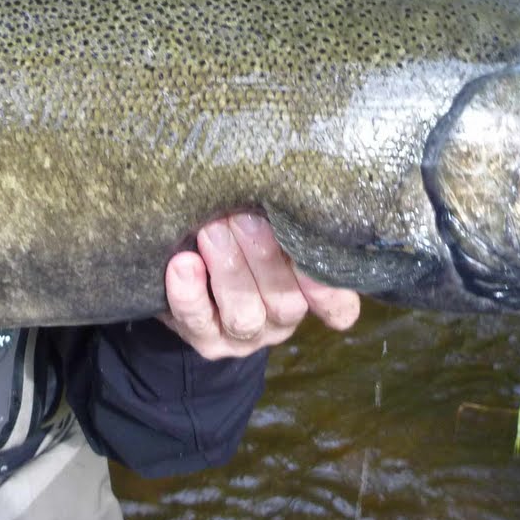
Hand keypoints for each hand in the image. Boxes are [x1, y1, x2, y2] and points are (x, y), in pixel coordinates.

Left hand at [161, 211, 360, 359]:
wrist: (190, 273)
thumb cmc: (243, 235)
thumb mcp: (269, 227)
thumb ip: (281, 218)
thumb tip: (282, 182)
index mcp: (308, 294)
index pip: (337, 307)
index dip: (329, 290)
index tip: (315, 259)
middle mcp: (279, 320)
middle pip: (285, 303)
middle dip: (265, 257)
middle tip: (244, 217)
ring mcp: (242, 335)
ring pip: (244, 315)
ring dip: (229, 269)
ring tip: (211, 231)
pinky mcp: (203, 338)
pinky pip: (196, 320)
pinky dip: (188, 292)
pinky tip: (182, 263)